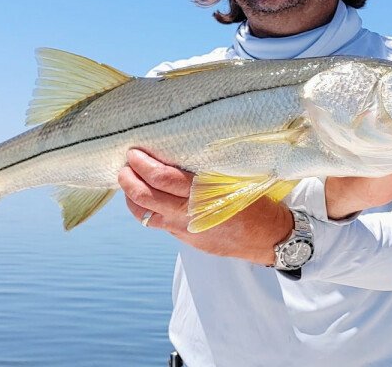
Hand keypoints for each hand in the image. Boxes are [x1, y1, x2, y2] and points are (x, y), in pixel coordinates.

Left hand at [118, 148, 291, 264]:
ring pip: (145, 215)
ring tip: (128, 180)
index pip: (163, 179)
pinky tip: (144, 198)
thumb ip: (205, 169)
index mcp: (203, 194)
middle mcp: (189, 214)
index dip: (143, 165)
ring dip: (131, 196)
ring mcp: (185, 230)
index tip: (134, 152)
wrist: (266, 237)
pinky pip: (156, 223)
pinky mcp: (185, 238)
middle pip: (146, 197)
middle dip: (129, 179)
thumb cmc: (255, 201)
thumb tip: (177, 152)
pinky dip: (144, 209)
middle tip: (125, 165)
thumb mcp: (234, 177)